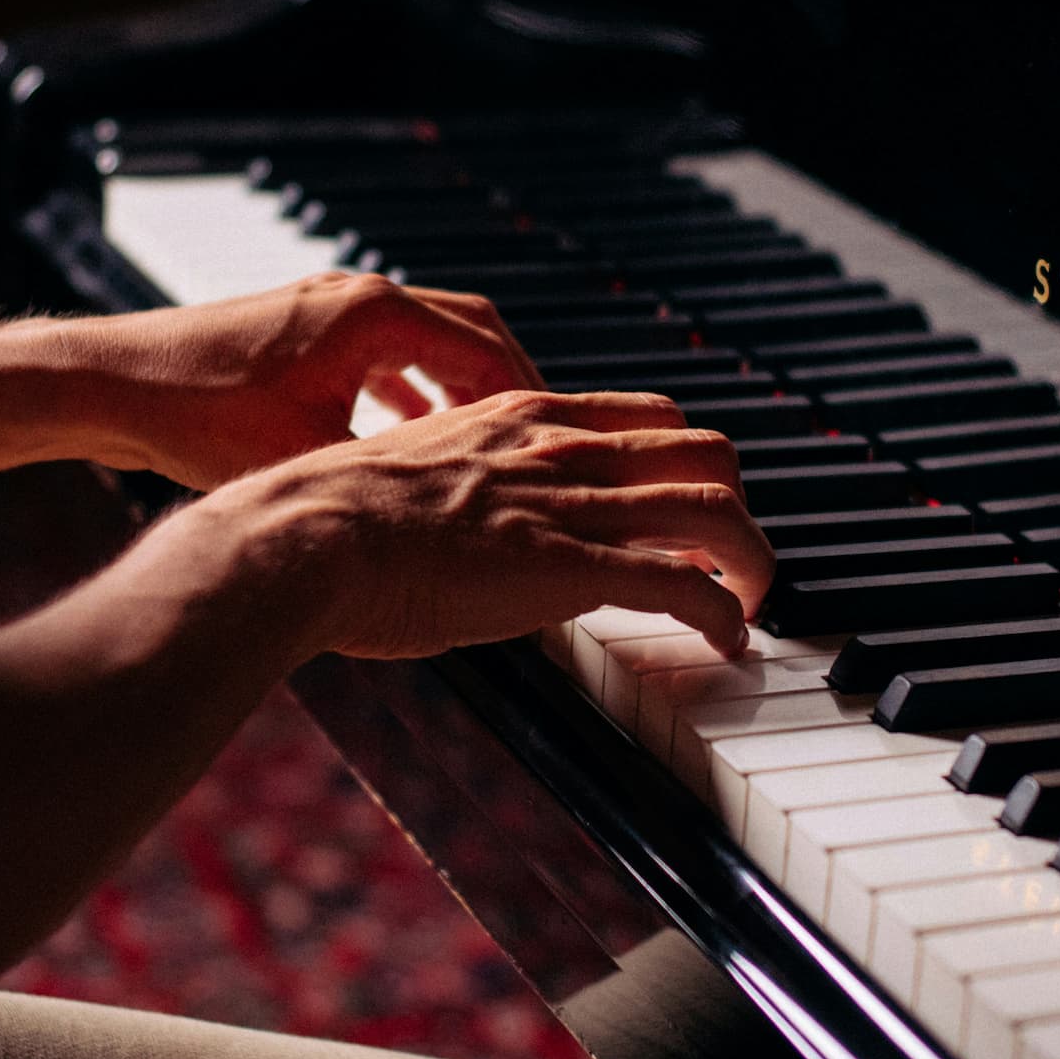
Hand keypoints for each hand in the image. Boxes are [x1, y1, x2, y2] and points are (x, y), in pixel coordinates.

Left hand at [76, 272, 545, 488]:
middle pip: (467, 328)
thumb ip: (389, 478)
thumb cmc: (196, 415)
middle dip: (507, 383)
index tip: (560, 439)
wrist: (109, 384)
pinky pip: (380, 350)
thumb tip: (453, 523)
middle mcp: (355, 298)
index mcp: (372, 315)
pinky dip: (408, 386)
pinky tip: (410, 435)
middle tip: (541, 436)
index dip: (530, 395)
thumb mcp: (310, 459)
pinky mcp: (298, 329)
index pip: (485, 345)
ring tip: (490, 440)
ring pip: (423, 338)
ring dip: (458, 383)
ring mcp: (325, 308)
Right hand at [205, 389, 774, 658]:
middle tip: (733, 554)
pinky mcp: (570, 568)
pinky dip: (722, 614)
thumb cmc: (333, 518)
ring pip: (715, 511)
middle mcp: (561, 449)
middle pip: (704, 452)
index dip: (686, 462)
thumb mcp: (410, 473)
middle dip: (737, 503)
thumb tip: (459, 524)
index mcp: (522, 417)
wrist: (306, 536)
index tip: (689, 503)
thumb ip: (459, 488)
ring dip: (752, 561)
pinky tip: (726, 640)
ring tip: (753, 601)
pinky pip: (681, 584)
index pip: (646, 418)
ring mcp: (570, 506)